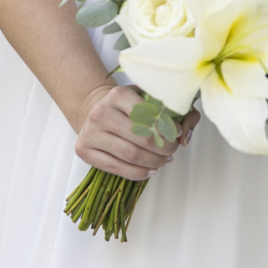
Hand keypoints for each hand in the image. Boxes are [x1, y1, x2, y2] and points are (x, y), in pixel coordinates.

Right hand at [74, 84, 199, 180]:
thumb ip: (173, 111)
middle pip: (141, 138)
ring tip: (164, 161)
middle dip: (163, 149)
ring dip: (153, 162)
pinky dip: (138, 173)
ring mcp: (90, 132)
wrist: (94, 109)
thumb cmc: (128, 105)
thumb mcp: (148, 97)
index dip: (167, 128)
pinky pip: (115, 168)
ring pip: (129, 155)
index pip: (149, 116)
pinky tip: (150, 170)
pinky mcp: (84, 150)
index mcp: (118, 94)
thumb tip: (183, 136)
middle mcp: (101, 112)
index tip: (177, 133)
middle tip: (172, 151)